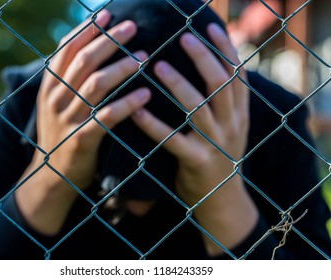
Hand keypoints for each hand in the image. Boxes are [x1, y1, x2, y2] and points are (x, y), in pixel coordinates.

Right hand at [16, 10, 150, 234]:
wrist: (51, 175)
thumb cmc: (62, 133)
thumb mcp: (58, 103)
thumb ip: (70, 79)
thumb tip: (90, 50)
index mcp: (50, 86)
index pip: (66, 49)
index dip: (87, 29)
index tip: (108, 13)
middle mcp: (57, 98)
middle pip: (84, 61)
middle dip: (109, 40)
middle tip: (132, 26)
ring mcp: (67, 118)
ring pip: (97, 85)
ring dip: (122, 67)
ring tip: (144, 57)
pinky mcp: (81, 139)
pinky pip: (107, 117)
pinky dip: (127, 104)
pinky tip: (146, 94)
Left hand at [132, 23, 257, 254]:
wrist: (222, 200)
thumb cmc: (217, 157)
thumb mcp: (227, 127)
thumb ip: (222, 102)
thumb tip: (210, 69)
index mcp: (239, 114)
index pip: (237, 74)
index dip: (225, 48)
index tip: (209, 26)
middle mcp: (232, 125)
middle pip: (221, 84)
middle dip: (204, 57)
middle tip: (183, 36)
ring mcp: (216, 144)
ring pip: (199, 108)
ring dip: (179, 85)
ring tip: (157, 66)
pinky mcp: (196, 162)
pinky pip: (173, 141)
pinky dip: (154, 125)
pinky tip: (136, 111)